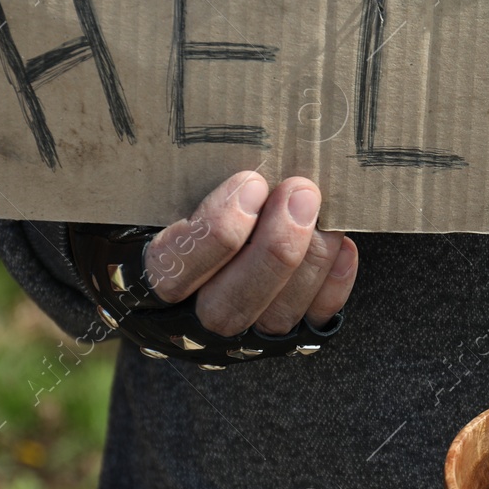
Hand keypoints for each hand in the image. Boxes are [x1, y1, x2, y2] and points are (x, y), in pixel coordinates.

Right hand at [142, 170, 356, 334]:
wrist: (195, 242)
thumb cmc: (169, 205)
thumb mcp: (153, 189)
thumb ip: (176, 177)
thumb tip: (232, 148)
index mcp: (145, 280)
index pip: (173, 270)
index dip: (216, 231)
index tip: (250, 183)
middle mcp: (189, 320)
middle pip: (228, 306)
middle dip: (274, 249)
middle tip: (301, 193)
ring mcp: (238, 338)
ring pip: (274, 319)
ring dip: (309, 262)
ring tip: (325, 213)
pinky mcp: (284, 340)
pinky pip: (311, 324)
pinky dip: (332, 286)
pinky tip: (344, 246)